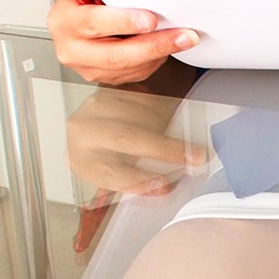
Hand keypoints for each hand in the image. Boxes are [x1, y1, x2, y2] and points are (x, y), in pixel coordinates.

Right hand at [47, 0, 198, 83]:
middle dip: (155, 46)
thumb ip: (112, 0)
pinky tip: (164, 49)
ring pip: (129, 68)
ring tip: (182, 40)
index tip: (150, 20)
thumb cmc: (84, 5)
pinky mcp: (104, 78)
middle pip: (116, 55)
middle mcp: (73, 50)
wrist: (74, 21)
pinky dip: (153, 61)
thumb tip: (142, 1)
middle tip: (182, 36)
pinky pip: (134, 74)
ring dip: (160, 54)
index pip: (94, 23)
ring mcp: (88, 68)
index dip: (124, 22)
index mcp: (65, 22)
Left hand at [67, 87, 204, 194]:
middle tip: (195, 156)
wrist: (86, 134)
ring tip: (185, 142)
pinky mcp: (108, 93)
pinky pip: (142, 100)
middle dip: (165, 148)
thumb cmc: (105, 161)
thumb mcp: (116, 177)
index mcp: (84, 162)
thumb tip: (169, 185)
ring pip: (138, 114)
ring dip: (168, 129)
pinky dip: (162, 112)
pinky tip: (170, 124)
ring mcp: (94, 108)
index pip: (111, 173)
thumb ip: (139, 181)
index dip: (139, 180)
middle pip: (126, 138)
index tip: (166, 185)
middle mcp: (83, 132)